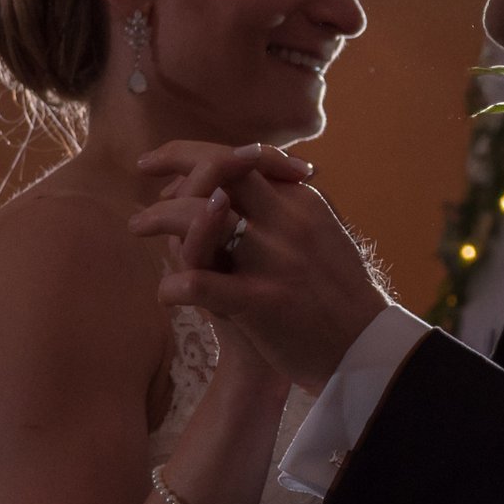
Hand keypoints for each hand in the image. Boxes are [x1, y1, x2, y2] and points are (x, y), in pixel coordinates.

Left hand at [133, 142, 316, 384]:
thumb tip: (220, 193)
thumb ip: (279, 213)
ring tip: (138, 227)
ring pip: (202, 216)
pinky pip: (199, 284)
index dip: (196, 153)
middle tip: (143, 173)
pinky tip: (166, 295)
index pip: (242, 158)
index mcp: (303, 202)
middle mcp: (289, 221)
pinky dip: (173, 287)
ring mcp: (276, 260)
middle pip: (221, 168)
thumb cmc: (335, 298)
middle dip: (175, 162)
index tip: (166, 163)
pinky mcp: (264, 302)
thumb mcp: (316, 239)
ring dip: (159, 217)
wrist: (366, 349)